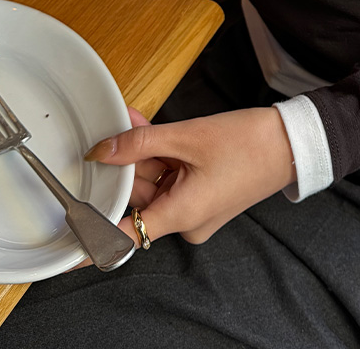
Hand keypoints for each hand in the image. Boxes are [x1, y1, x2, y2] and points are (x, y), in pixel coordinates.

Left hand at [83, 106, 295, 248]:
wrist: (292, 142)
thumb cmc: (250, 143)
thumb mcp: (188, 137)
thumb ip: (140, 143)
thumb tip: (102, 151)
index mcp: (182, 215)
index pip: (124, 236)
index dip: (93, 235)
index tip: (68, 237)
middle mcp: (187, 220)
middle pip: (138, 198)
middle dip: (125, 164)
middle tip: (112, 130)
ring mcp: (196, 209)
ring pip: (155, 184)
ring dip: (143, 155)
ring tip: (132, 121)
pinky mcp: (204, 196)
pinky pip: (172, 178)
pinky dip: (161, 157)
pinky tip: (148, 131)